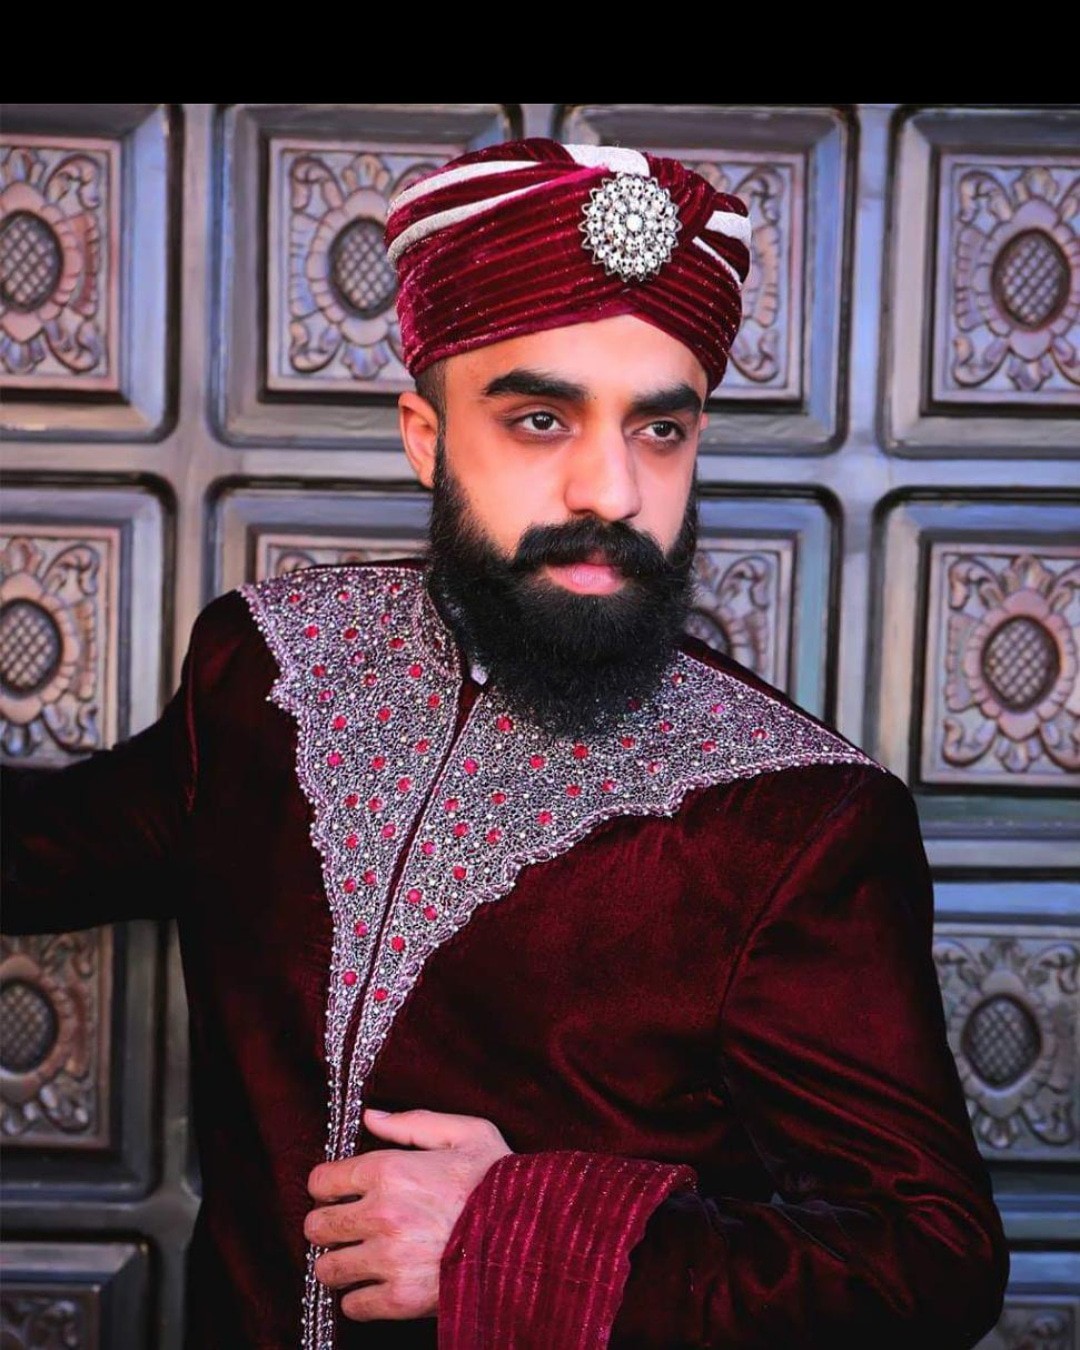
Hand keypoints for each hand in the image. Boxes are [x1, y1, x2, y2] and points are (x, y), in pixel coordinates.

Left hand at [305, 1107, 511, 1321]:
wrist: (532, 1239)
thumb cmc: (500, 1183)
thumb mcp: (466, 1134)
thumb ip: (413, 1122)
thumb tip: (370, 1117)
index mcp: (390, 1170)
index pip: (321, 1180)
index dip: (329, 1185)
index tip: (341, 1192)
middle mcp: (381, 1214)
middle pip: (317, 1225)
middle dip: (329, 1224)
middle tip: (348, 1226)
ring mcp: (388, 1259)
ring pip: (327, 1268)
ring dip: (339, 1263)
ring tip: (361, 1257)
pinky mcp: (399, 1299)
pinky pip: (352, 1306)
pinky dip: (361, 1299)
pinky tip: (379, 1283)